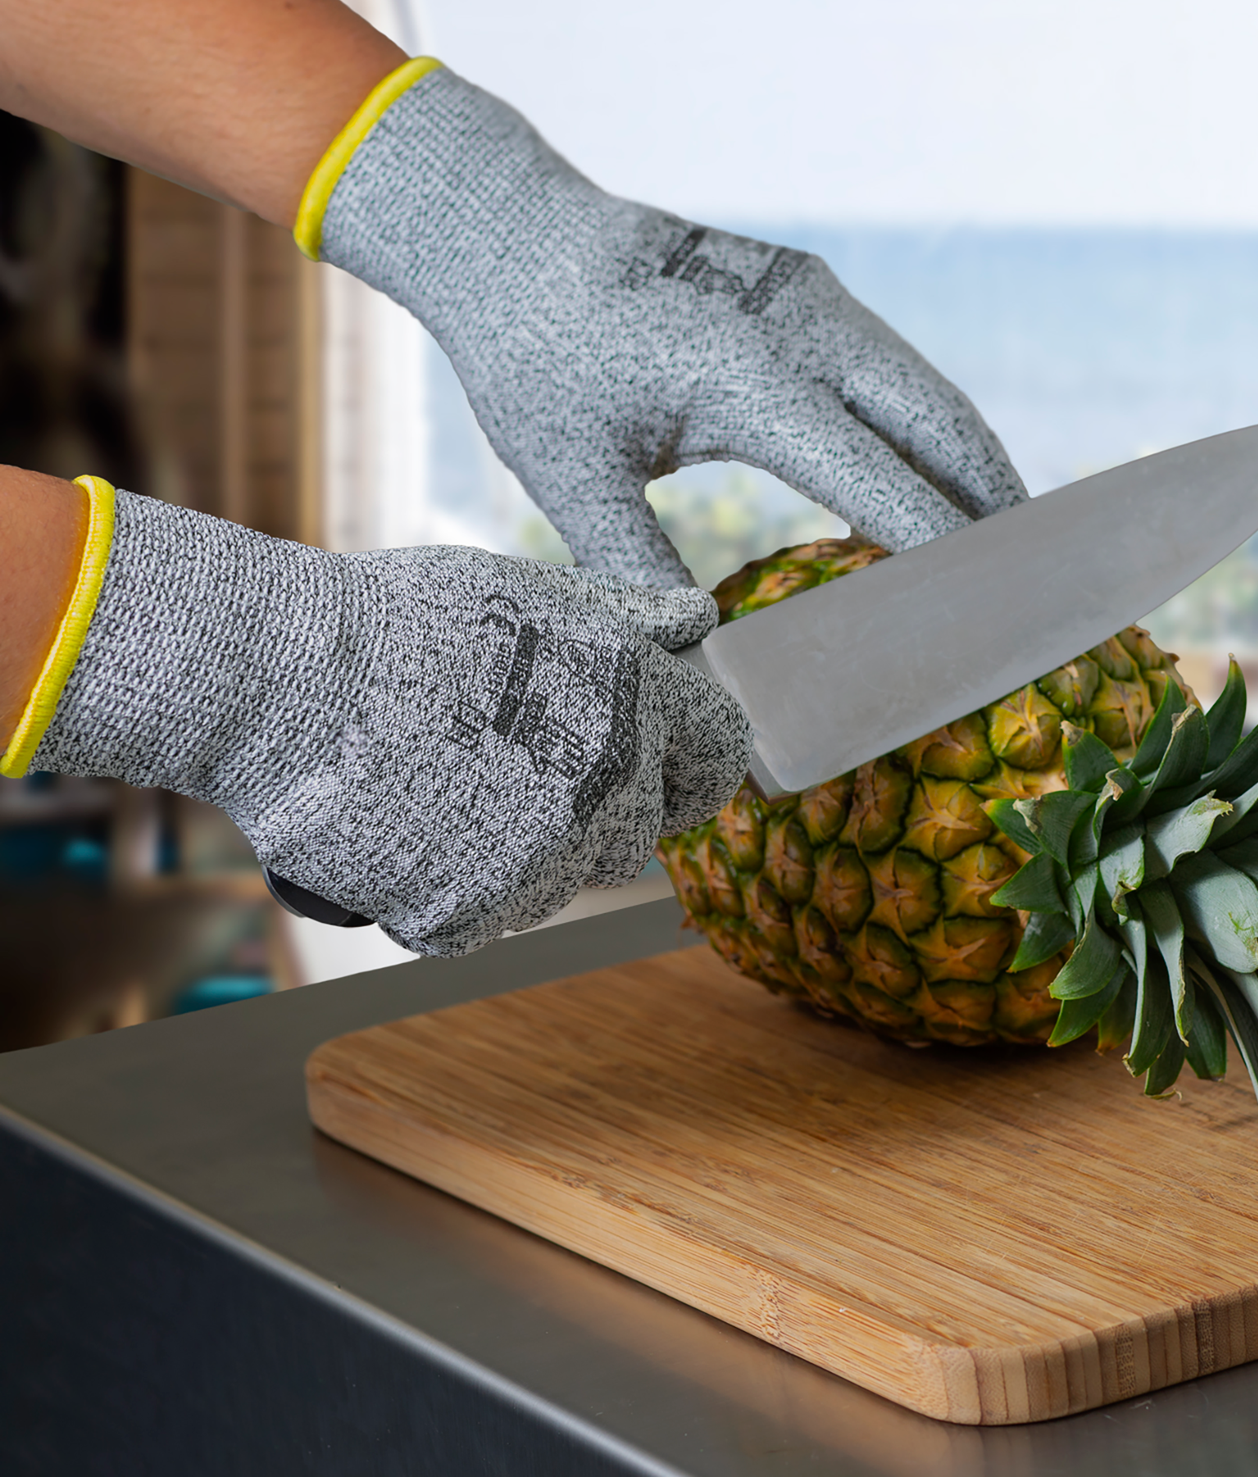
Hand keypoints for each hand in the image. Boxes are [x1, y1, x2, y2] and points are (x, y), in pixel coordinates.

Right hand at [34, 491, 750, 953]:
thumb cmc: (402, 620)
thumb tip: (702, 622)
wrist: (285, 678)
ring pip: (562, 880)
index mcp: (637, 694)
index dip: (691, 762)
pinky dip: (449, 888)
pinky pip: (486, 916)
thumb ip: (629, 617)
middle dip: (596, 811)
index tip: (660, 768)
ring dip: (518, 852)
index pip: (719, 754)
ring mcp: (547, 854)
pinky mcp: (476, 911)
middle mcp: (612, 778)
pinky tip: (404, 825)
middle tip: (511, 771)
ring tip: (440, 784)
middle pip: (642, 831)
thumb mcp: (532, 594)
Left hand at [316, 67, 1028, 586]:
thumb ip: (639, 568)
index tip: (995, 611)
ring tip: (1008, 543)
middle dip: (998, 505)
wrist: (514, 235)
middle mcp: (802, 327)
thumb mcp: (568, 475)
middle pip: (941, 424)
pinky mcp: (807, 292)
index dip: (946, 549)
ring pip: (930, 391)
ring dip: (976, 463)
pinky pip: (896, 370)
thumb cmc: (533, 357)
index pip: (880, 478)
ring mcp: (812, 299)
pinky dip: (931, 430)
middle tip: (1038, 584)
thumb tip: (705, 656)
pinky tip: (935, 481)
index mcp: (747, 375)